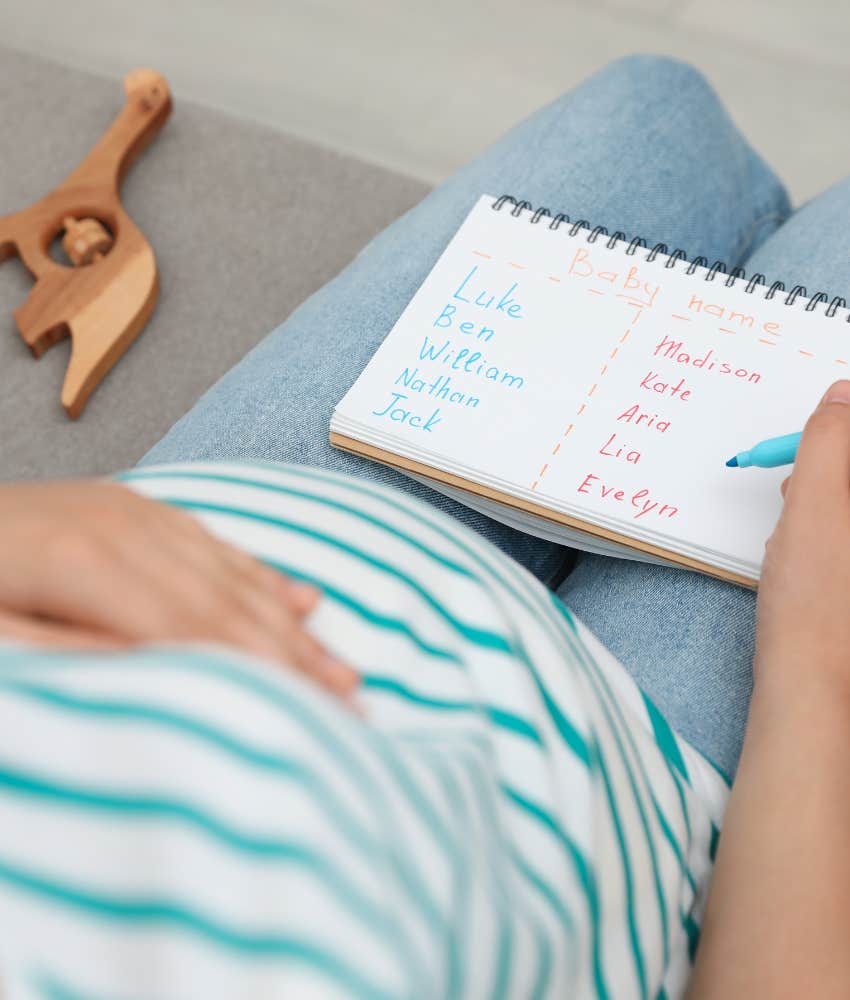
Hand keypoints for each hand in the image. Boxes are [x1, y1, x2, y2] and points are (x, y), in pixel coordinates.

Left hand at [0, 479, 357, 696]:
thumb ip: (74, 657)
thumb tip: (166, 677)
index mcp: (88, 564)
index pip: (197, 630)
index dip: (262, 672)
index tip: (315, 713)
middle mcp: (127, 529)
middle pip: (228, 603)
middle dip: (293, 655)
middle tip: (351, 698)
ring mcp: (136, 511)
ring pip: (231, 573)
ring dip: (290, 624)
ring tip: (339, 663)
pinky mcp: (136, 508)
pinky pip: (214, 543)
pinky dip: (261, 574)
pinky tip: (297, 597)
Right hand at [756, 379, 849, 693]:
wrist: (819, 685)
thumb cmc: (815, 603)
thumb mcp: (814, 505)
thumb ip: (832, 439)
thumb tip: (844, 393)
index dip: (838, 433)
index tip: (810, 449)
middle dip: (834, 470)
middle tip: (801, 490)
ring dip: (832, 498)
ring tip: (802, 527)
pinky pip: (848, 534)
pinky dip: (836, 528)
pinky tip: (815, 551)